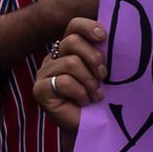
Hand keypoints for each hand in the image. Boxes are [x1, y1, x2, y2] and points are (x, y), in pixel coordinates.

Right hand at [34, 15, 107, 132]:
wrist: (92, 125)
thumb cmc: (100, 97)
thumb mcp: (104, 69)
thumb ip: (103, 51)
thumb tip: (112, 35)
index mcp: (69, 49)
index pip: (73, 26)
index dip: (88, 27)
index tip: (104, 38)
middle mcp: (54, 58)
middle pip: (71, 41)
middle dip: (93, 58)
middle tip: (104, 76)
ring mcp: (44, 73)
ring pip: (70, 63)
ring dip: (89, 81)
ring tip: (95, 94)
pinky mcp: (40, 90)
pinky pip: (63, 82)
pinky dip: (79, 92)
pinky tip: (84, 101)